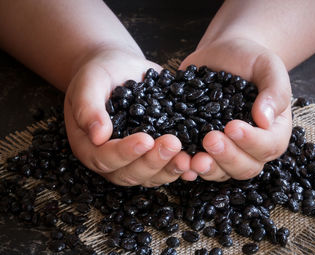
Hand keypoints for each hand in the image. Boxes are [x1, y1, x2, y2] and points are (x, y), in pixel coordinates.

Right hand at [64, 48, 193, 186]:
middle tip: (172, 143)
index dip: (125, 153)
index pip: (104, 157)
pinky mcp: (153, 153)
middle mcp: (111, 159)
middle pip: (129, 173)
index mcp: (89, 145)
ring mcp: (134, 159)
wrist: (120, 69)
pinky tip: (196, 162)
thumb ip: (89, 107)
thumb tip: (98, 136)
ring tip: (188, 158)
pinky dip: (181, 168)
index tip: (145, 139)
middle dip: (152, 161)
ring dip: (170, 169)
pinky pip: (166, 167)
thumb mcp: (89, 83)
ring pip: (150, 176)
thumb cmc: (100, 74)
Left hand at [180, 38, 291, 180]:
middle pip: (245, 167)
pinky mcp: (202, 144)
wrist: (223, 54)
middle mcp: (250, 145)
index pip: (268, 146)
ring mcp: (226, 148)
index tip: (232, 126)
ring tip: (193, 159)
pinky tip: (180, 162)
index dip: (251, 142)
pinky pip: (199, 163)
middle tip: (210, 139)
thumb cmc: (250, 59)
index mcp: (272, 130)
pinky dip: (189, 167)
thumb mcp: (268, 66)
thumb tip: (264, 121)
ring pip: (222, 172)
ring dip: (208, 168)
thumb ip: (274, 91)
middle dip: (228, 157)